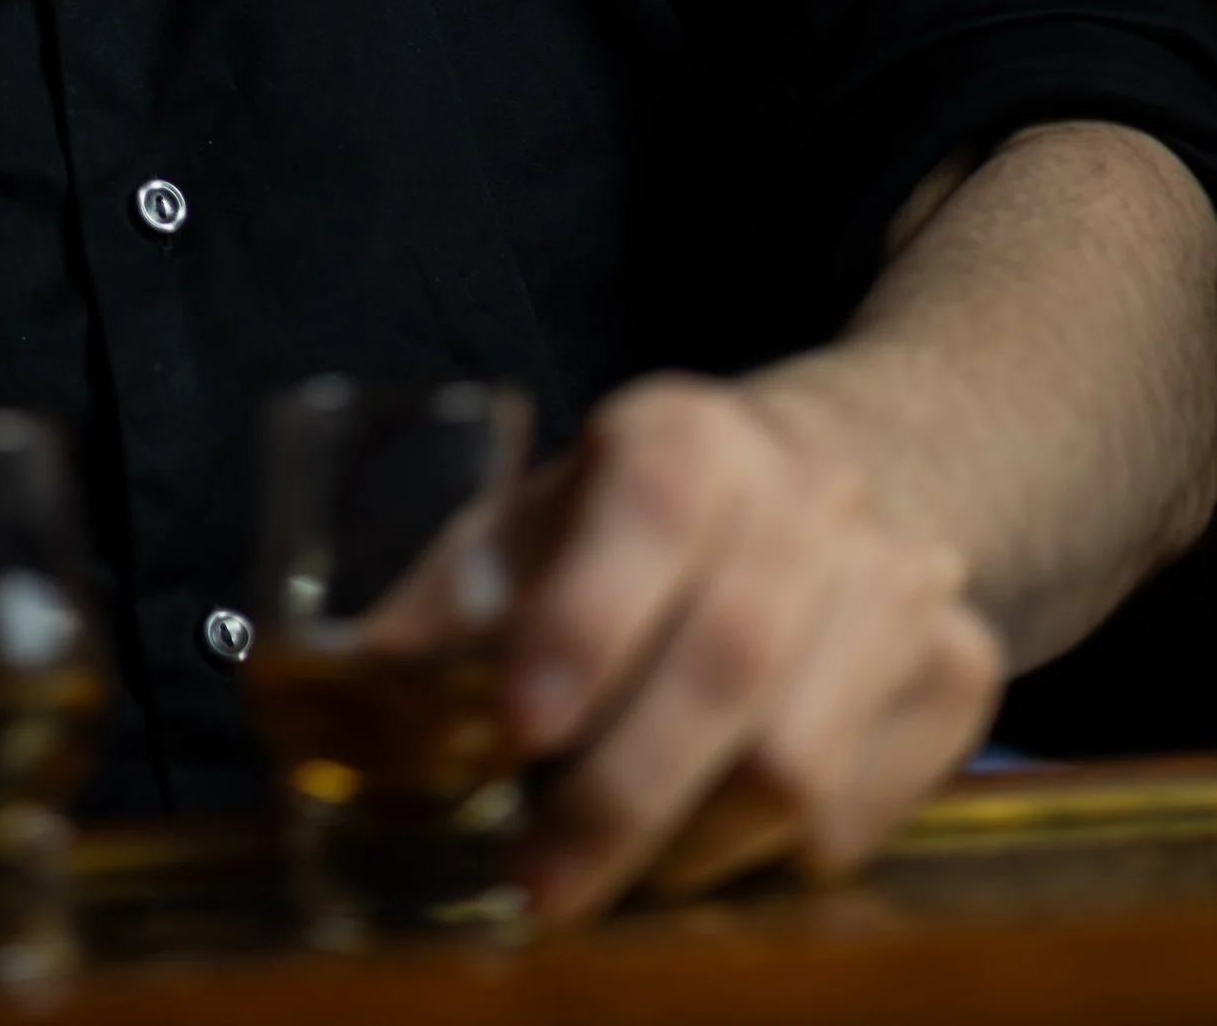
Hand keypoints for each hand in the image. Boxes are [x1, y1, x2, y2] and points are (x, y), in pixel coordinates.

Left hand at [499, 373, 1001, 919]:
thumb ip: (456, 592)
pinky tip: (715, 841)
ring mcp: (901, 580)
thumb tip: (353, 681)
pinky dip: (776, 859)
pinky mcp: (964, 669)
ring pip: (798, 763)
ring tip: (621, 871)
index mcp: (686, 433)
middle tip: (539, 882)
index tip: (522, 729)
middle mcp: (807, 494)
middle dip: (618, 797)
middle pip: (726, 668)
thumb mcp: (546, 513)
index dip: (587, 622)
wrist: (856, 468)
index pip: (651, 511)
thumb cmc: (653, 518)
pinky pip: (864, 815)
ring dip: (691, 846)